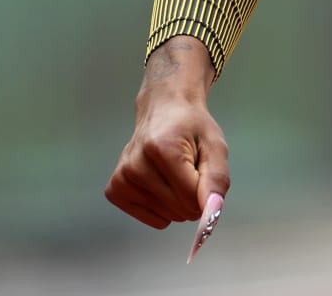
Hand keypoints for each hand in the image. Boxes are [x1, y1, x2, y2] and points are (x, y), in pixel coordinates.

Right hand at [105, 37, 230, 228]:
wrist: (163, 111)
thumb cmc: (192, 128)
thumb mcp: (214, 146)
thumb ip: (217, 180)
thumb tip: (211, 216)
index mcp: (161, 149)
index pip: (192, 197)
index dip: (206, 189)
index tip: (204, 170)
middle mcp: (135, 165)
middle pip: (180, 209)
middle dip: (194, 196)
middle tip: (189, 168)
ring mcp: (122, 179)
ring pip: (169, 217)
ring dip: (179, 201)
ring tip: (174, 172)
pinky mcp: (114, 191)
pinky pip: (154, 220)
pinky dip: (164, 208)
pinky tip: (160, 182)